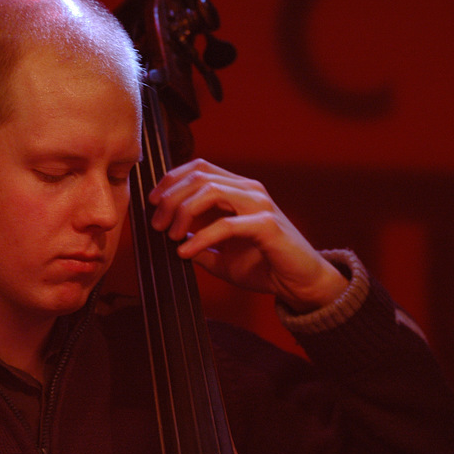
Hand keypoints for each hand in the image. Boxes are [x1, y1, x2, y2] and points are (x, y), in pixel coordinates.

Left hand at [148, 159, 347, 313]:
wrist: (300, 284)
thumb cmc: (266, 266)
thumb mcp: (222, 256)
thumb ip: (199, 243)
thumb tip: (172, 240)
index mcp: (238, 190)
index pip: (199, 168)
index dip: (171, 180)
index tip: (153, 202)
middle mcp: (249, 191)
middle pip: (198, 177)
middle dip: (170, 199)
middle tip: (157, 224)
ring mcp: (260, 205)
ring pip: (210, 192)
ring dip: (183, 213)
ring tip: (171, 236)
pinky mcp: (267, 225)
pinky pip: (226, 225)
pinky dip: (201, 238)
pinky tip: (186, 251)